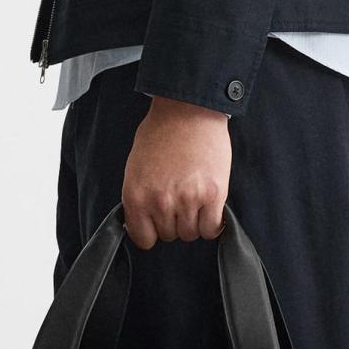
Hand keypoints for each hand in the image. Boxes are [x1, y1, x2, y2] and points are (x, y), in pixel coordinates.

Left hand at [122, 95, 231, 248]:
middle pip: (170, 236)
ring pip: (191, 234)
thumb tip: (142, 220)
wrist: (188, 109)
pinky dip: (212, 223)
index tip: (159, 222)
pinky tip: (210, 207)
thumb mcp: (135, 168)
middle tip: (180, 199)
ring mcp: (188, 200)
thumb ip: (139, 197)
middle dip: (175, 221)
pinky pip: (211, 228)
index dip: (153, 230)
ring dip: (194, 221)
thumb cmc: (161, 133)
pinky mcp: (213, 195)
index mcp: (136, 196)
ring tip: (195, 198)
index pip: (143, 239)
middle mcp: (160, 202)